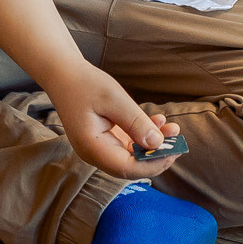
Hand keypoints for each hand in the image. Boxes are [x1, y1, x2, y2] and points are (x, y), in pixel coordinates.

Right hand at [47, 65, 182, 180]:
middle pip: (131, 167)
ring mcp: (100, 148)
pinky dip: (145, 137)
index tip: (174, 150)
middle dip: (157, 156)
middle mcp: (95, 153)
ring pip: (132, 157)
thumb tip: (158, 144)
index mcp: (92, 147)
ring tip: (173, 127)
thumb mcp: (114, 99)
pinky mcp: (105, 141)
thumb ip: (136, 123)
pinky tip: (159, 121)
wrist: (64, 74)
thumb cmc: (85, 83)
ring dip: (154, 146)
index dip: (152, 164)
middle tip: (179, 140)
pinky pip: (128, 146)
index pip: (127, 168)